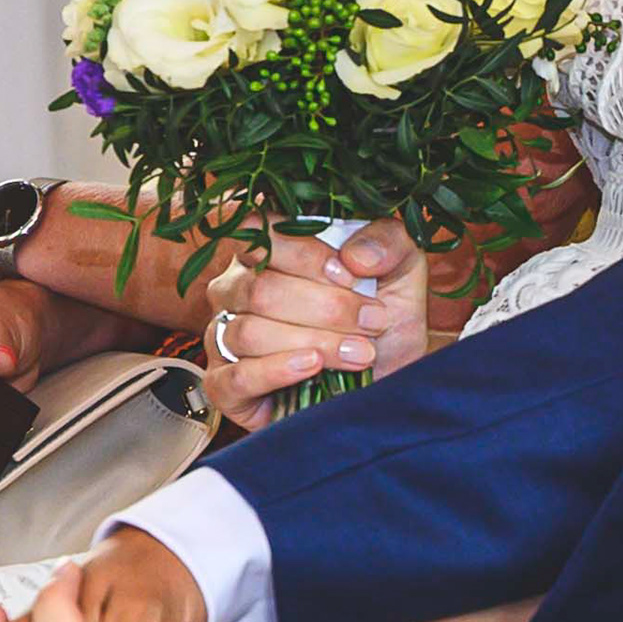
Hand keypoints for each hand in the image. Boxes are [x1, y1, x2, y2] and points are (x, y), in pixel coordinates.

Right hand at [204, 220, 427, 430]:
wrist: (387, 383)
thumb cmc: (381, 322)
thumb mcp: (400, 270)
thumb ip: (387, 243)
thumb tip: (354, 256)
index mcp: (265, 251)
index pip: (257, 234)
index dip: (305, 255)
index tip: (352, 278)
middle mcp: (234, 289)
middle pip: (259, 289)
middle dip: (325, 308)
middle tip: (372, 323)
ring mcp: (223, 337)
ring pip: (249, 332)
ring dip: (313, 342)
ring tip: (360, 353)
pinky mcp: (225, 387)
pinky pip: (235, 378)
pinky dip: (276, 371)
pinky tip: (312, 367)